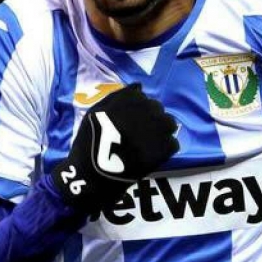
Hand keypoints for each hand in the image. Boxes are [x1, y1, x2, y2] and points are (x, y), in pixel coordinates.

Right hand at [51, 83, 178, 213]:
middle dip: (150, 118)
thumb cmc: (88, 143)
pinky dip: (164, 149)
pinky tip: (151, 156)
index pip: (141, 96)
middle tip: (139, 134)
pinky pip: (172, 143)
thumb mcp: (95, 112)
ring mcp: (156, 130)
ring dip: (161, 131)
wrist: (92, 174)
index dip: (137, 109)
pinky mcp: (163, 149)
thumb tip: (138, 87)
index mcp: (127, 100)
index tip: (130, 121)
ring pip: (169, 123)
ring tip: (148, 144)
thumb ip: (116, 97)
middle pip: (157, 108)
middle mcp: (144, 110)